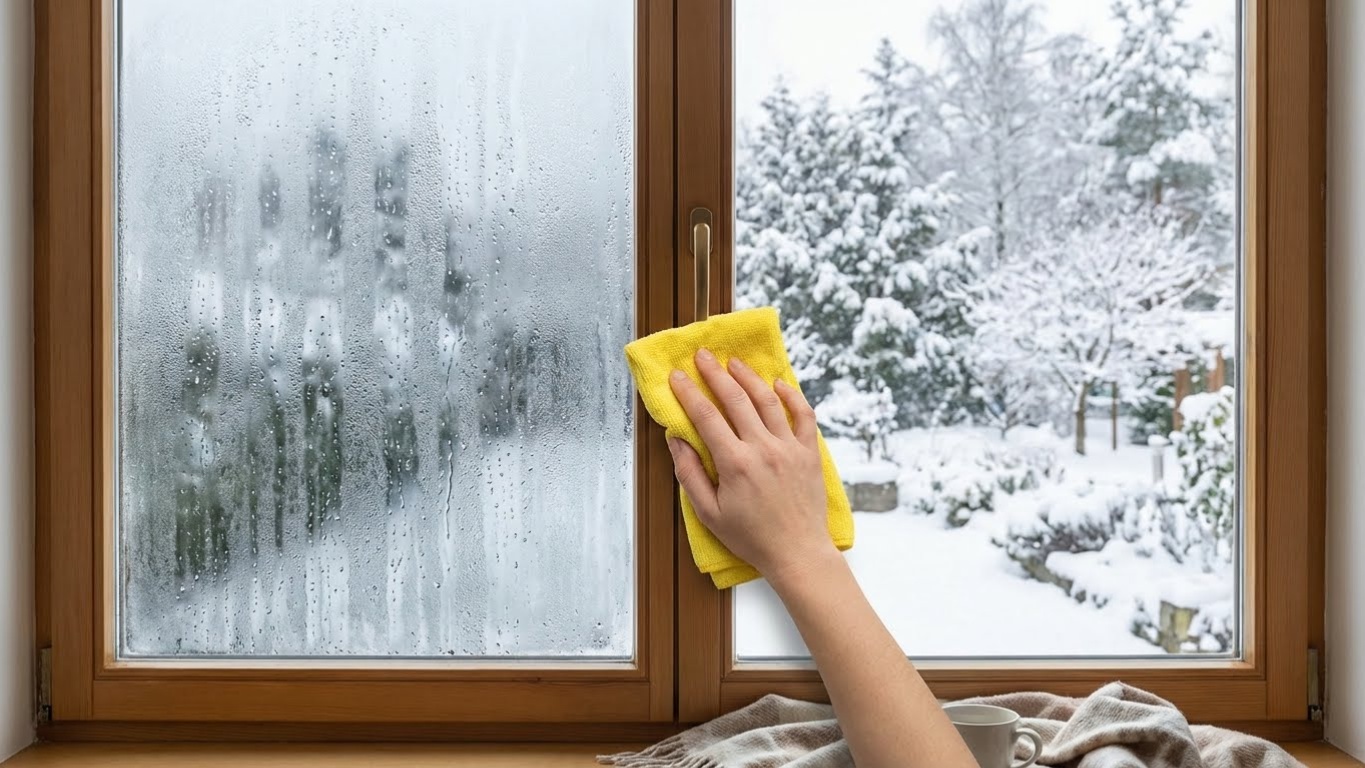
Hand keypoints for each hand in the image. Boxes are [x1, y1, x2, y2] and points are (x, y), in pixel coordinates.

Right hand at [667, 348, 837, 587]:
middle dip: (715, 373)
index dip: (688, 393)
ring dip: (748, 377)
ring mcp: (789, 448)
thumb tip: (676, 440)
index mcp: (735, 464)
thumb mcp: (709, 513)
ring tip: (734, 362)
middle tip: (702, 355)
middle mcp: (763, 449)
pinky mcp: (809, 452)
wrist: (797, 552)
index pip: (706, 417)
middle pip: (736, 399)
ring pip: (768, 401)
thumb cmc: (750, 537)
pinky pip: (803, 415)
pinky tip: (778, 383)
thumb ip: (690, 474)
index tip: (676, 375)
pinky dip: (791, 395)